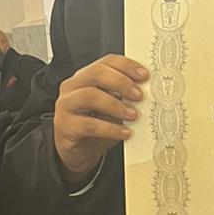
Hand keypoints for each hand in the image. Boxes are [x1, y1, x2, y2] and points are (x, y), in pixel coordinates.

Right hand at [54, 55, 149, 177]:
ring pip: (90, 96)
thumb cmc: (96, 128)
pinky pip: (89, 125)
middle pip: (97, 73)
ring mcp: (66, 105)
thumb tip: (148, 93)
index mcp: (86, 77)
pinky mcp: (65, 125)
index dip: (126, 66)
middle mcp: (73, 86)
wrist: (78, 152)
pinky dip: (110, 129)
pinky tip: (124, 133)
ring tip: (133, 115)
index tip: (144, 75)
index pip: (106, 62)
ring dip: (116, 105)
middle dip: (121, 82)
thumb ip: (124, 98)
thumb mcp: (113, 109)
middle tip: (139, 96)